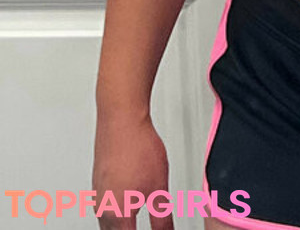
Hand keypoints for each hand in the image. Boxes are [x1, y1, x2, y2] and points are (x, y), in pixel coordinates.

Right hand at [92, 109, 173, 229]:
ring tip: (135, 220)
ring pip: (106, 224)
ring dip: (121, 226)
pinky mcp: (98, 181)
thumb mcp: (159, 188)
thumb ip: (162, 218)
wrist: (121, 119)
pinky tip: (127, 203)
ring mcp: (98, 194)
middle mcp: (102, 208)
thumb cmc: (137, 147)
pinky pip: (104, 206)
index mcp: (117, 215)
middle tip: (149, 225)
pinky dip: (116, 212)